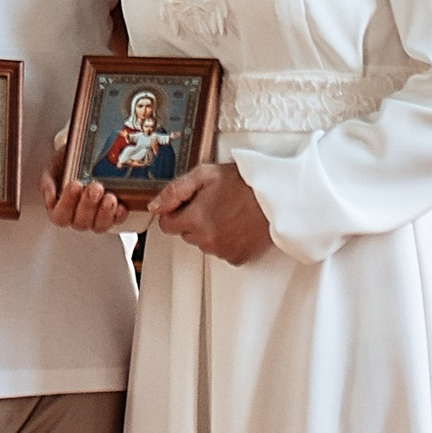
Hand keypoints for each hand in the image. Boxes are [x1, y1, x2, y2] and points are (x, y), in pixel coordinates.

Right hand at [41, 137, 127, 235]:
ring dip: (104, 213)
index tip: (74, 185)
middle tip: (95, 188)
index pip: (60, 216)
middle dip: (88, 205)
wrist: (83, 155)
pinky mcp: (112, 214)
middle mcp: (77, 216)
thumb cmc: (66, 164)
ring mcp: (95, 217)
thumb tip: (50, 195)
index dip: (67, 204)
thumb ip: (48, 181)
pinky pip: (116, 221)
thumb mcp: (53, 167)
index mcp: (59, 208)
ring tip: (109, 197)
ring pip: (99, 226)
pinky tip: (121, 205)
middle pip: (80, 222)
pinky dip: (119, 215)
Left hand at [149, 160, 272, 266]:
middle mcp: (206, 239)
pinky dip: (227, 242)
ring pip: (204, 244)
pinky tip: (237, 226)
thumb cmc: (244, 183)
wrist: (276, 197)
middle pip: (186, 234)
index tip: (188, 204)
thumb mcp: (205, 174)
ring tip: (229, 213)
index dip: (175, 212)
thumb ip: (175, 190)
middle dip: (194, 220)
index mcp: (195, 219)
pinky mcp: (238, 258)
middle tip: (214, 204)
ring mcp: (222, 250)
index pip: (166, 225)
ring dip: (211, 232)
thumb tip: (155, 205)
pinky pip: (223, 252)